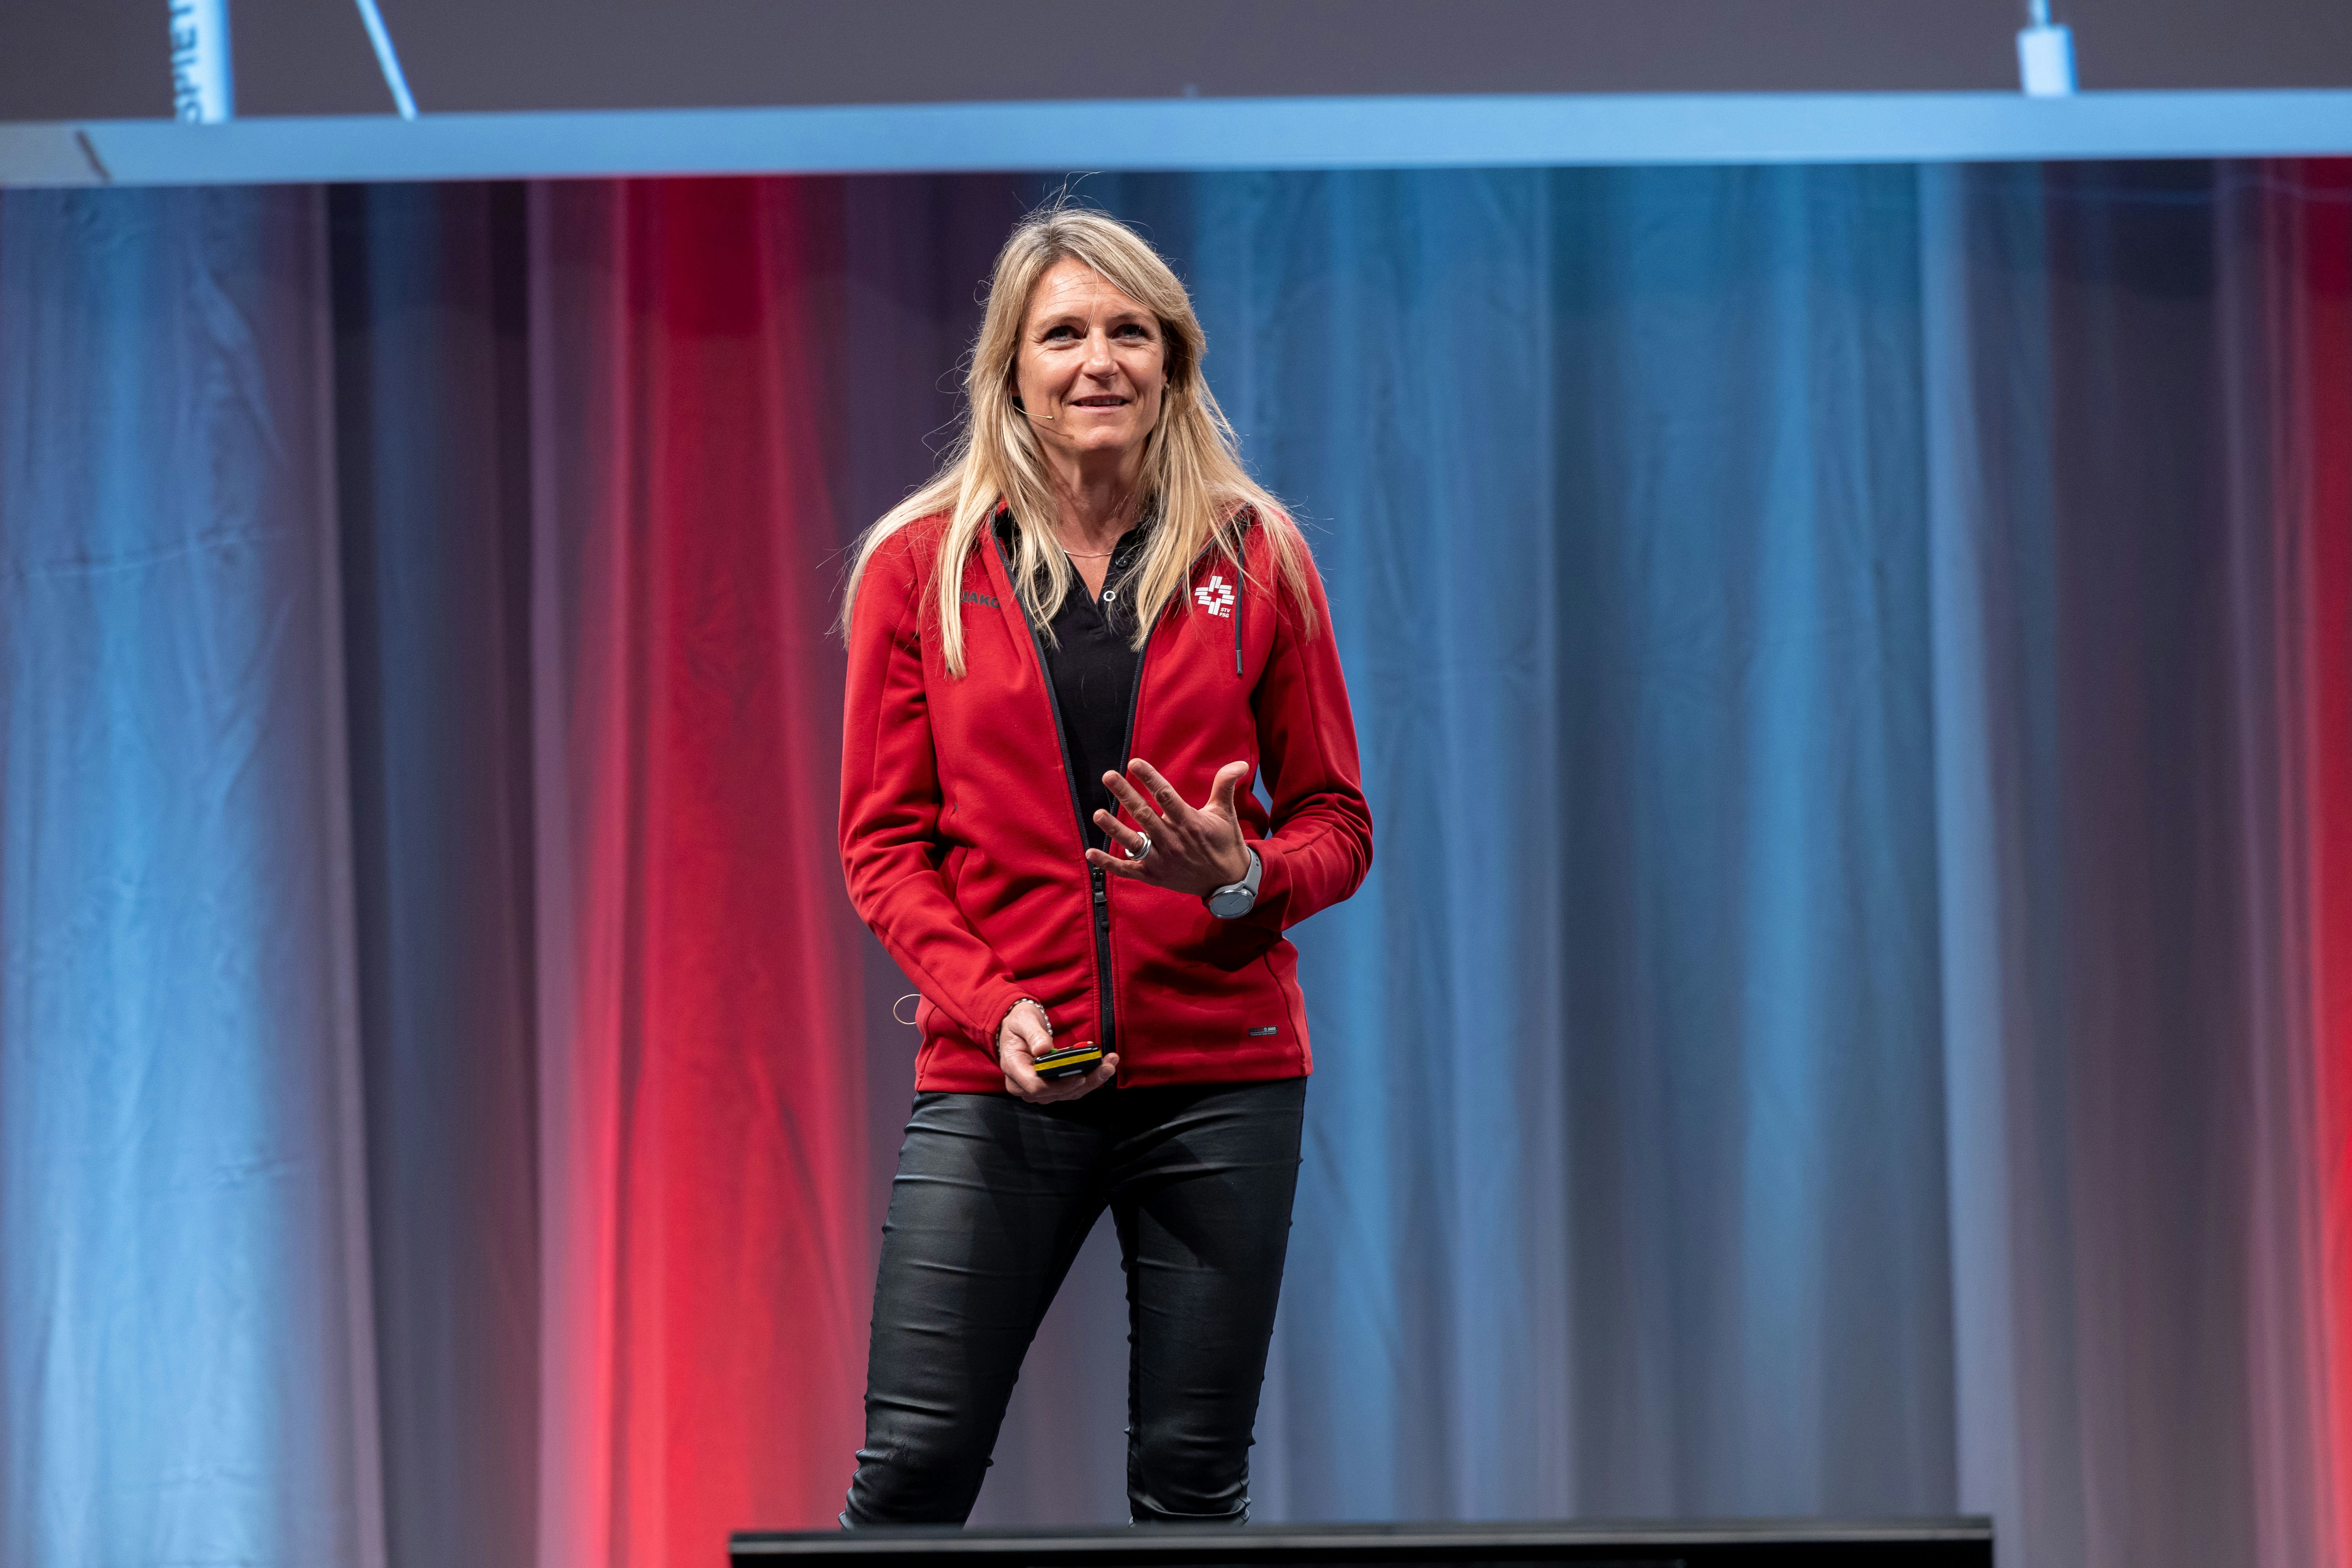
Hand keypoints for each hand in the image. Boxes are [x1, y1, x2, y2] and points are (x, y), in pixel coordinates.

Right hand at [998, 998, 1117, 1103]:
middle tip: (1107, 1066)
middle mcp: (1023, 1084)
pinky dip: (1088, 1079)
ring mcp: (1037, 1088)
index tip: (1080, 1075)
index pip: (1036, 1086)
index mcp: (1013, 1067)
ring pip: (1067, 1093)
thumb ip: (1033, 1034)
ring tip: (1110, 1064)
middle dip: (1084, 1082)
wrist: (1017, 1027)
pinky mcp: (1050, 1086)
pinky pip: (1071, 1088)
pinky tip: (1102, 1066)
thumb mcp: (1023, 1020)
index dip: (1060, 1084)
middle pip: (1056, 1093)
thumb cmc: (1018, 1023)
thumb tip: (1044, 1048)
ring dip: (1091, 1081)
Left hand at [1086, 758, 1252, 896]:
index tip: (1134, 763)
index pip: (1165, 795)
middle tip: (1109, 776)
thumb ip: (1225, 786)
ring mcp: (1162, 860)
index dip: (1149, 778)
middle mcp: (1173, 840)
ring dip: (1114, 828)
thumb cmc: (1225, 843)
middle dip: (1126, 794)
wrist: (1228, 882)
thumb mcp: (1225, 813)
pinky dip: (1109, 863)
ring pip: (1134, 842)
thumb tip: (1240, 763)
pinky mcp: (1154, 876)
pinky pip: (1128, 870)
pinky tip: (1091, 853)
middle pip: (1145, 814)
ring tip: (1097, 813)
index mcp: (1189, 822)